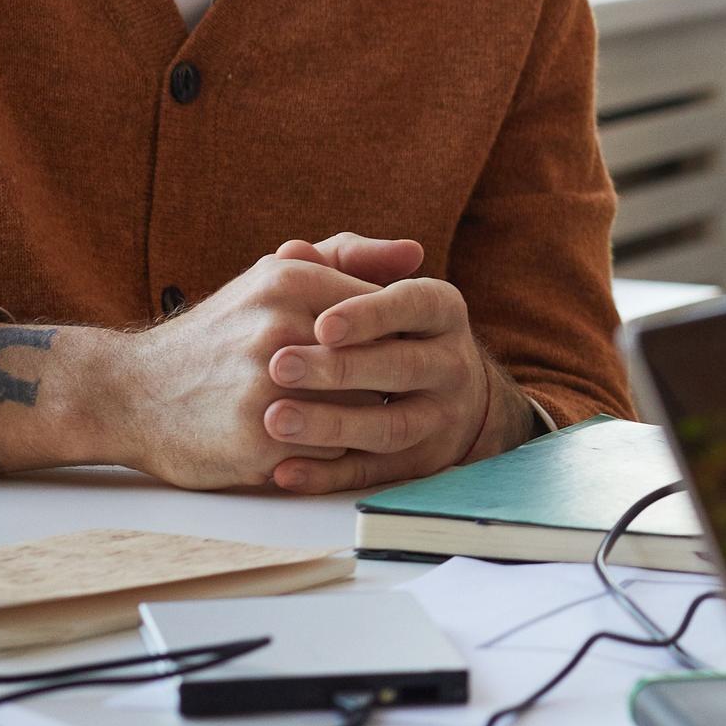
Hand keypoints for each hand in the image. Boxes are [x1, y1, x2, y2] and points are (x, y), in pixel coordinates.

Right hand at [0, 249, 384, 487]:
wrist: (130, 394)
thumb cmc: (217, 336)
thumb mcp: (271, 278)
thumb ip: (346, 258)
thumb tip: (418, 254)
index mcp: (290, 280)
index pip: (385, 309)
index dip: (393, 338)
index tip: (394, 350)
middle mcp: (279, 329)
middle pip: (378, 362)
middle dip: (384, 380)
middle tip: (384, 389)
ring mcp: (268, 388)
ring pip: (361, 410)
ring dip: (361, 418)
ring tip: (347, 415)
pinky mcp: (260, 442)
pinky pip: (332, 452)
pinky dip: (331, 451)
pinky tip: (310, 441)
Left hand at [257, 233, 527, 494]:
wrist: (440, 394)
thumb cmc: (383, 327)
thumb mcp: (369, 286)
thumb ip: (333, 265)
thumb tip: (296, 251)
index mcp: (441, 310)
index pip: (414, 305)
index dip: (370, 314)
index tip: (321, 323)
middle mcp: (451, 363)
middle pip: (402, 366)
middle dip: (341, 369)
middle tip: (278, 366)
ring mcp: (438, 418)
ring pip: (390, 425)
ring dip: (332, 425)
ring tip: (274, 419)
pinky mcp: (418, 464)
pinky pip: (373, 473)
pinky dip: (327, 474)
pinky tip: (283, 469)